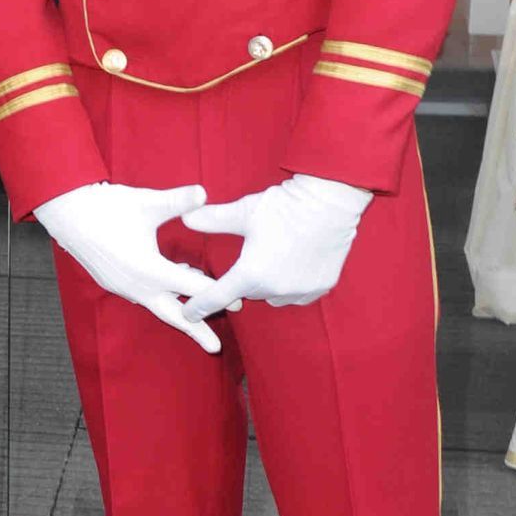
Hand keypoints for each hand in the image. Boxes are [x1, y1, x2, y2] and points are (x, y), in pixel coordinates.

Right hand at [34, 181, 225, 353]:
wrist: (66, 214)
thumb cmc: (106, 207)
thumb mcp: (146, 203)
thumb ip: (177, 201)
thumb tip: (203, 191)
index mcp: (150, 269)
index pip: (192, 286)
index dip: (218, 293)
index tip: (240, 303)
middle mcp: (137, 285)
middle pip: (173, 314)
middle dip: (196, 330)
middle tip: (216, 347)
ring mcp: (124, 287)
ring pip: (157, 306)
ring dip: (178, 311)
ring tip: (198, 318)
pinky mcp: (114, 283)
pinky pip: (144, 297)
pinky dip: (161, 297)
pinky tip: (171, 286)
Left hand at [180, 174, 368, 314]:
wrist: (331, 202)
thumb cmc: (284, 205)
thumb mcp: (244, 211)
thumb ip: (212, 219)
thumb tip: (185, 218)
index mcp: (251, 274)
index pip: (217, 297)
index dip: (200, 305)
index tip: (187, 313)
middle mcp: (275, 290)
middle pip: (248, 292)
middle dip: (244, 279)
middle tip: (252, 255)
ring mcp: (300, 292)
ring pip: (273, 295)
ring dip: (268, 283)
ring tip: (274, 256)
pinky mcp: (321, 288)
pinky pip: (297, 294)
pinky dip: (292, 284)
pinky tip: (295, 264)